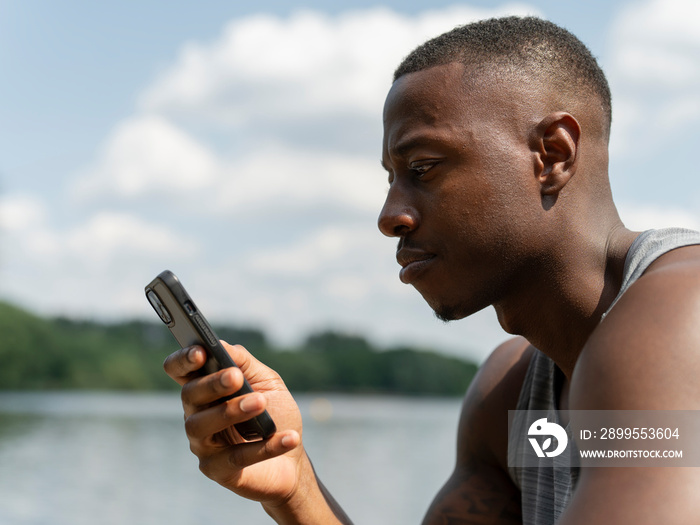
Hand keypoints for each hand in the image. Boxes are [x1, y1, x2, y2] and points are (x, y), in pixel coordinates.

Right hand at [163, 342, 304, 504]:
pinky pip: (236, 457)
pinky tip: (288, 438)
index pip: (179, 370)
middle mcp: (196, 414)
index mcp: (205, 389)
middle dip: (212, 384)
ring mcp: (203, 444)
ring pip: (202, 425)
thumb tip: (221, 345)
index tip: (200, 352)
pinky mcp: (217, 470)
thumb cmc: (275, 413)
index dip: (183, 360)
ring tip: (260, 404)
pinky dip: (264, 447)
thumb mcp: (266, 381)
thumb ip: (244, 362)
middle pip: (189, 395)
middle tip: (236, 377)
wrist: (292, 458)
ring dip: (231, 412)